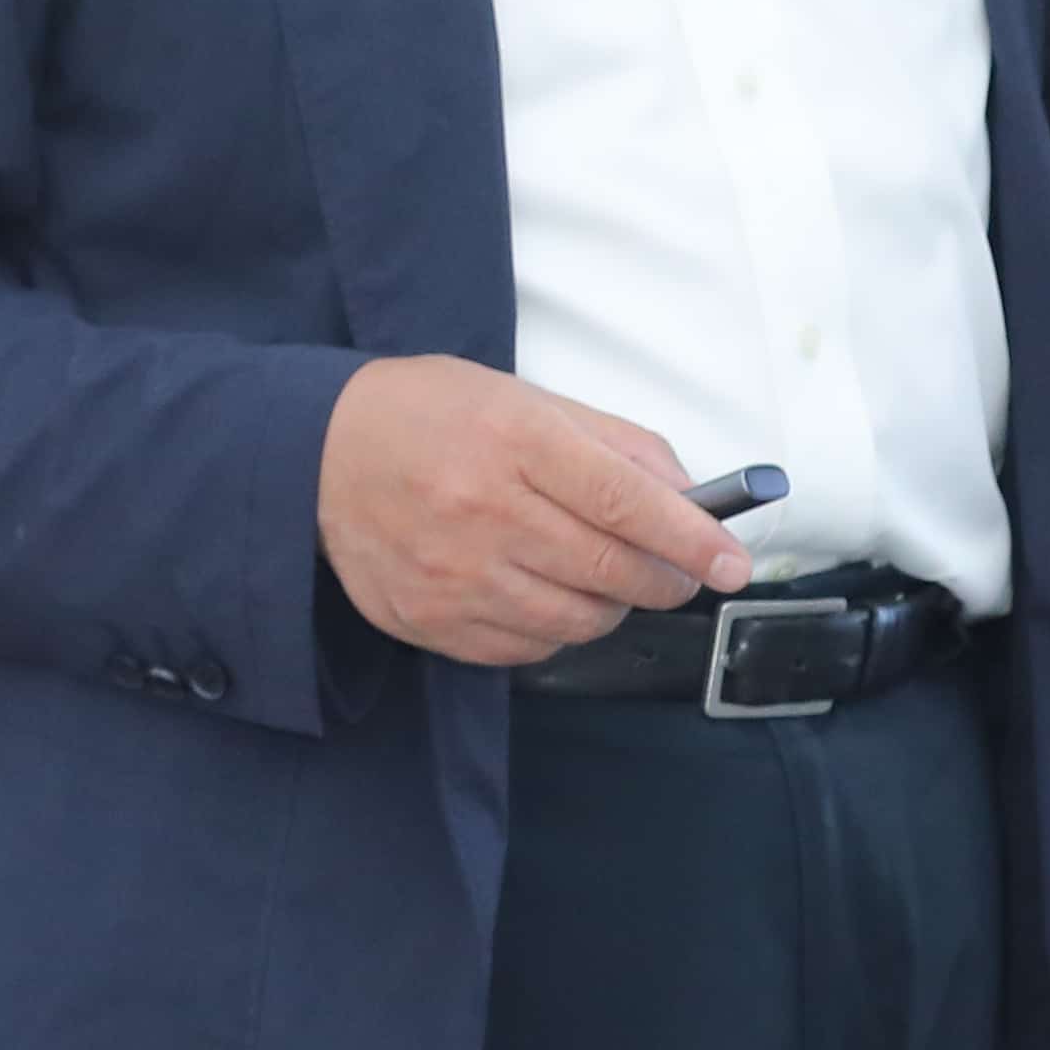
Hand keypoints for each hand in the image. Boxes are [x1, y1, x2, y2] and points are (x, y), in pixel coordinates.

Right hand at [314, 356, 754, 667]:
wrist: (316, 455)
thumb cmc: (433, 415)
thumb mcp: (526, 399)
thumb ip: (615, 445)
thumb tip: (690, 499)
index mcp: (514, 439)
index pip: (628, 504)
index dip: (693, 540)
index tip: (732, 564)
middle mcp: (483, 511)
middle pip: (612, 570)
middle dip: (664, 579)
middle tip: (676, 572)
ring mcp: (454, 575)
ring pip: (577, 621)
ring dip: (612, 607)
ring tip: (601, 577)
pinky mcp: (430, 621)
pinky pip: (527, 649)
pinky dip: (555, 630)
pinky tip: (544, 593)